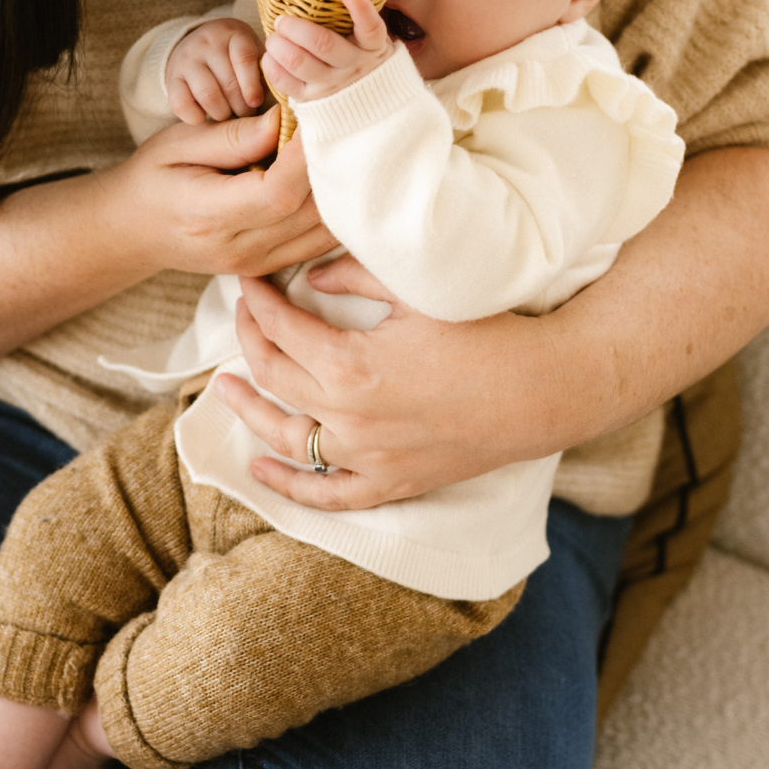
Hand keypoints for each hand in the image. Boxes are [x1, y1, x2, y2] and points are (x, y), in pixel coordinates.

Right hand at [105, 108, 336, 277]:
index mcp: (208, 215)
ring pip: (321, 231)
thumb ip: (232, 137)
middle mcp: (237, 248)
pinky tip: (325, 179)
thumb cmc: (152, 178)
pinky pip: (318, 242)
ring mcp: (255, 263)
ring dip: (335, 190)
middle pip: (307, 212)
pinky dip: (330, 210)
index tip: (319, 119)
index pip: (277, 192)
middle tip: (333, 126)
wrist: (133, 230)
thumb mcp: (177, 143)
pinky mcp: (268, 266)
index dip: (305, 158)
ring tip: (331, 149)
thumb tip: (284, 122)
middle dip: (328, 167)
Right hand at [167, 18, 265, 123]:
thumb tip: (278, 110)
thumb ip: (267, 75)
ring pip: (208, 95)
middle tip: (246, 113)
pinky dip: (196, 117)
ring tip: (229, 115)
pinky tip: (205, 117)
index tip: (256, 102)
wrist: (197, 46)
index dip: (252, 85)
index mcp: (234, 34)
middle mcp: (207, 42)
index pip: (243, 58)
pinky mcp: (172, 77)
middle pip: (228, 83)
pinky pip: (182, 104)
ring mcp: (187, 58)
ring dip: (222, 113)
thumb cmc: (236, 58)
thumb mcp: (254, 56)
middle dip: (241, 106)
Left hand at [210, 269, 545, 510]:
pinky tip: (261, 469)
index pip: (281, 329)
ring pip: (286, 439)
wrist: (543, 390)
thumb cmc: (487, 332)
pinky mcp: (391, 483)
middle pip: (276, 376)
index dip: (258, 302)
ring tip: (225, 390)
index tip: (248, 282)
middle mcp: (348, 418)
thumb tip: (314, 274)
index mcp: (350, 366)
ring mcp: (367, 458)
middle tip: (241, 316)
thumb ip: (358, 275)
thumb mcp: (417, 290)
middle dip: (249, 341)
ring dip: (250, 413)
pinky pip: (328, 495)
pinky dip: (289, 486)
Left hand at [262, 0, 393, 103]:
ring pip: (298, 62)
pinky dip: (272, 66)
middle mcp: (354, 66)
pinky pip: (286, 84)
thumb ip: (359, 19)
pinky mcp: (314, 100)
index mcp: (372, 47)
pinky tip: (270, 56)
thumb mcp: (370, 40)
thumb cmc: (362, 58)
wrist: (371, 103)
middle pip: (321, 43)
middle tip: (282, 20)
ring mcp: (333, 85)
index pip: (370, 26)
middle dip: (294, 27)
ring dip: (278, 45)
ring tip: (274, 37)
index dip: (359, 6)